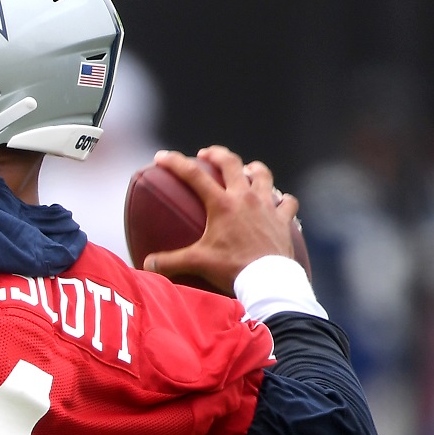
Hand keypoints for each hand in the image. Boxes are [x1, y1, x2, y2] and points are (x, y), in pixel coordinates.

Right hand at [143, 145, 298, 293]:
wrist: (268, 280)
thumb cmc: (231, 268)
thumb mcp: (197, 263)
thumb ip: (170, 262)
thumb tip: (146, 265)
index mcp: (222, 204)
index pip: (193, 176)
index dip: (175, 163)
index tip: (161, 157)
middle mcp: (245, 198)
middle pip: (231, 163)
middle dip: (216, 155)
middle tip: (206, 154)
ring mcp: (267, 206)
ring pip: (262, 175)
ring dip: (253, 169)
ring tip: (246, 169)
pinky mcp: (283, 219)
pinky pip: (287, 202)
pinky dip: (282, 199)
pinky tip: (278, 200)